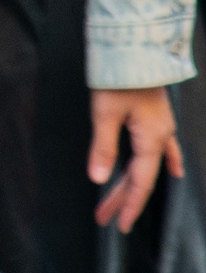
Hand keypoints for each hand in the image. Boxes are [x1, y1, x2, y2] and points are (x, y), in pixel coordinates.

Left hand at [91, 85, 183, 230]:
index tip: (117, 224)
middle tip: (103, 217)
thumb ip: (103, 147)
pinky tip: (174, 171)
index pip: (139, 182)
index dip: (127, 204)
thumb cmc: (119, 78)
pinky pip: (165, 148)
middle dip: (120, 197)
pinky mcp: (157, 118)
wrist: (136, 49)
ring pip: (148, 165)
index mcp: (151, 140)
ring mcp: (162, 127)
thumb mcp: (104, 113)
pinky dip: (167, 162)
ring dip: (131, 184)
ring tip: (117, 204)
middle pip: (140, 176)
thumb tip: (97, 178)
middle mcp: (161, 137)